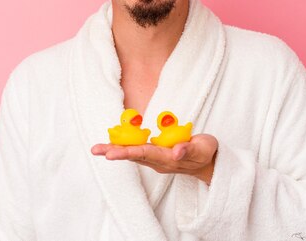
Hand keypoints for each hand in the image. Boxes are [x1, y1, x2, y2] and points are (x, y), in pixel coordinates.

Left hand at [91, 134, 217, 184]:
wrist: (209, 163)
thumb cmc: (206, 153)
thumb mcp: (203, 148)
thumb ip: (189, 149)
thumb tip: (175, 152)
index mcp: (168, 159)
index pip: (145, 154)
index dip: (128, 152)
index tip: (111, 153)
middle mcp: (158, 161)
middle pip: (134, 156)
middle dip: (115, 152)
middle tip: (96, 150)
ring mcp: (156, 159)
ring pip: (133, 154)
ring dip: (116, 150)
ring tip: (98, 149)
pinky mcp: (156, 154)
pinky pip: (137, 150)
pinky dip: (124, 147)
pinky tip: (113, 143)